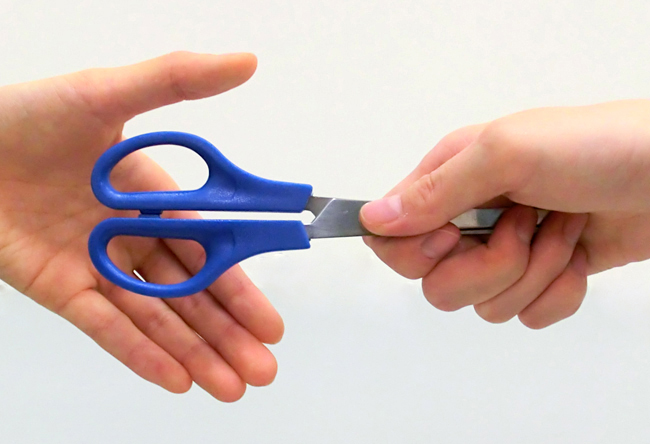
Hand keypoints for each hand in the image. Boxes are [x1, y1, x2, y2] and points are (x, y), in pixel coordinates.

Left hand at [0, 52, 281, 400]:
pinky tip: (177, 380)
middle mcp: (132, 235)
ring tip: (233, 388)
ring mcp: (97, 266)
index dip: (240, 287)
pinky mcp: (59, 289)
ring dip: (194, 353)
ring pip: (155, 319)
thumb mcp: (107, 92)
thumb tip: (246, 62)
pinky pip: (105, 326)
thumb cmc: (25, 115)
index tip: (271, 320)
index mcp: (154, 196)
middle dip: (228, 334)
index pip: (209, 249)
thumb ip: (178, 80)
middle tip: (264, 370)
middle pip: (190, 294)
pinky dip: (140, 353)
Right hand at [361, 101, 649, 328]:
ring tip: (561, 229)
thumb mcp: (508, 154)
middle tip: (521, 227)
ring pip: (483, 304)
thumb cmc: (599, 148)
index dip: (419, 250)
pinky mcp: (539, 278)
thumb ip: (437, 191)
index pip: (393, 237)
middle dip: (488, 266)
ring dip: (534, 271)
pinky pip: (526, 315)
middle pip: (435, 283)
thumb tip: (374, 219)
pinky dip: (558, 291)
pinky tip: (576, 254)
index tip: (457, 234)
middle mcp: (470, 219)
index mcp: (450, 180)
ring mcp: (505, 252)